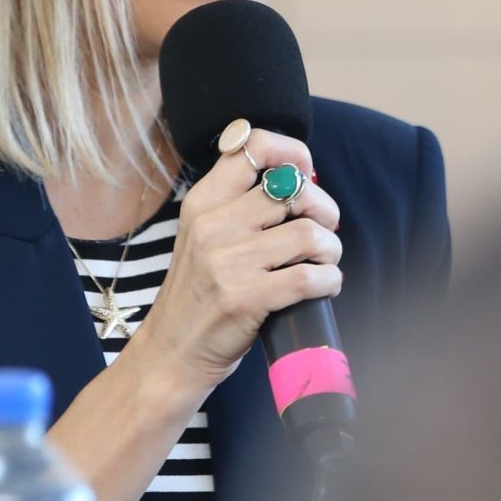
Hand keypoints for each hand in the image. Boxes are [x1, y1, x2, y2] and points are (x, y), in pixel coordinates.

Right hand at [126, 127, 341, 394]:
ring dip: (329, 249)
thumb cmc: (198, 295)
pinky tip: (323, 286)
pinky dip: (329, 280)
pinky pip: (309, 277)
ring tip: (323, 262)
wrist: (170, 353)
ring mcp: (226, 262)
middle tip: (324, 231)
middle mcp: (212, 226)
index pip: (252, 147)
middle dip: (324, 210)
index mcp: (202, 202)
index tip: (306, 175)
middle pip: (293, 190)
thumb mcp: (203, 236)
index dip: (292, 152)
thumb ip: (240, 204)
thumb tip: (302, 178)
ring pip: (308, 234)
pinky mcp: (245, 299)